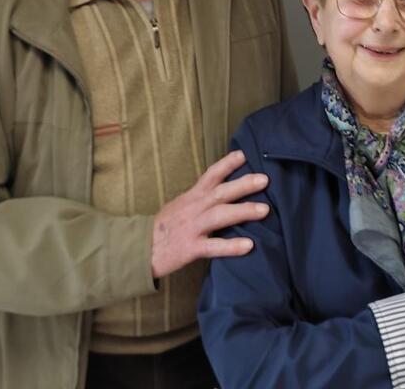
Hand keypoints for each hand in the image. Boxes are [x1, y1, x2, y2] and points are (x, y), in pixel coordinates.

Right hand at [150, 150, 268, 278]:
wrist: (139, 250)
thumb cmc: (164, 228)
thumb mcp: (180, 206)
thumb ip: (200, 199)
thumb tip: (222, 192)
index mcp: (191, 197)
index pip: (210, 175)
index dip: (227, 164)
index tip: (244, 155)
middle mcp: (193, 208)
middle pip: (220, 192)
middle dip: (243, 184)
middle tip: (265, 179)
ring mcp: (192, 228)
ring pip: (220, 215)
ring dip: (243, 211)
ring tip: (265, 210)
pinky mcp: (190, 248)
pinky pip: (213, 246)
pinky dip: (231, 246)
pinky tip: (249, 245)